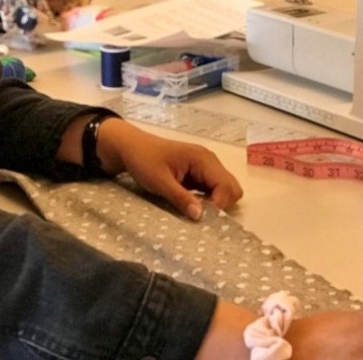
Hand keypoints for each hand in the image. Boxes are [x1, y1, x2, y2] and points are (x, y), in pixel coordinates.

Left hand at [96, 119, 241, 219]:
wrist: (130, 146)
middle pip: (232, 187)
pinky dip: (208, 199)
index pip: (226, 186)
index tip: (200, 216)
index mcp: (203, 159)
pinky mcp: (198, 172)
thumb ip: (181, 198)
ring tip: (195, 209)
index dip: (218, 205)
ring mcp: (205, 166)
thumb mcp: (159, 181)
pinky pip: (213, 188)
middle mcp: (209, 161)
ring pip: (225, 188)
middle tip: (200, 213)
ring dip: (215, 202)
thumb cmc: (143, 160)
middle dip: (221, 204)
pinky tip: (192, 204)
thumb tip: (199, 216)